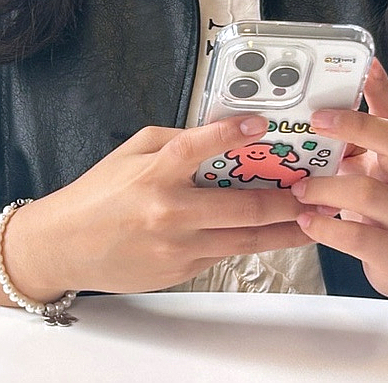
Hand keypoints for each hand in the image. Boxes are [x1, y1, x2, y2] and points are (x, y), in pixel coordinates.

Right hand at [3, 115, 311, 300]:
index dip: (232, 133)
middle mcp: (170, 212)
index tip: (262, 124)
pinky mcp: (180, 269)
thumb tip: (216, 135)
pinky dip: (247, 242)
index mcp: (154, 174)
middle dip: (285, 199)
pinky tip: (267, 233)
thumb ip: (173, 141)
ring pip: (243, 239)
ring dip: (283, 230)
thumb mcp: (130, 153)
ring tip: (311, 222)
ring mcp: (178, 247)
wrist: (67, 245)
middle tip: (314, 191)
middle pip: (241, 205)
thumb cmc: (98, 193)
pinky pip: (221, 253)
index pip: (197, 147)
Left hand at [291, 58, 387, 301]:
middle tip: (317, 120)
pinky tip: (305, 220)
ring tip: (298, 189)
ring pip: (368, 192)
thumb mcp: (369, 172)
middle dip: (356, 125)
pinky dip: (326, 228)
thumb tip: (307, 116)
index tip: (365, 63)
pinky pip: (358, 237)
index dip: (381, 87)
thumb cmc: (379, 211)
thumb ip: (349, 147)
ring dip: (325, 187)